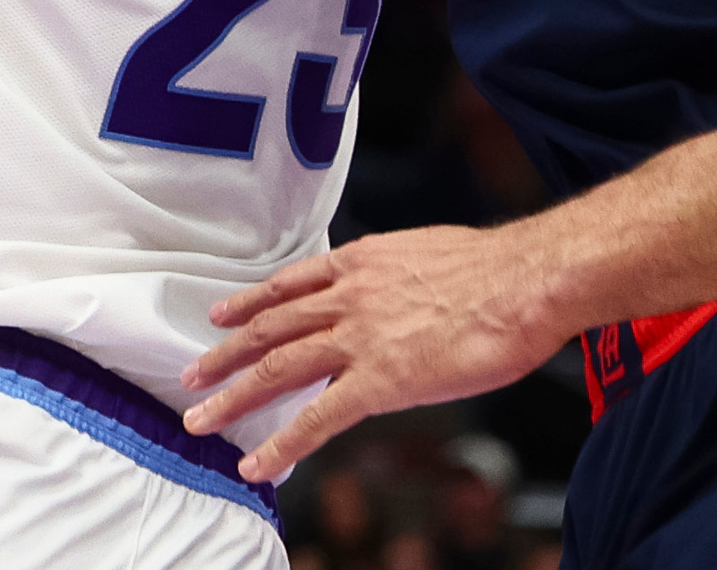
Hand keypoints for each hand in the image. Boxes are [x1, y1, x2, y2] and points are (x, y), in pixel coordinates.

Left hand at [178, 223, 567, 484]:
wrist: (524, 281)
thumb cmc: (497, 272)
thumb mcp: (430, 253)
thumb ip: (400, 274)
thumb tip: (401, 286)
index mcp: (363, 262)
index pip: (292, 284)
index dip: (252, 301)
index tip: (224, 314)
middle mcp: (350, 296)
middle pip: (271, 326)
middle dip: (226, 352)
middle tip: (192, 372)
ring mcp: (360, 338)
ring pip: (278, 368)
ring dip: (234, 395)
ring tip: (201, 417)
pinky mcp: (380, 381)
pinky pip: (318, 418)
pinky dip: (283, 443)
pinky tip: (258, 463)